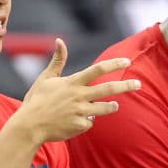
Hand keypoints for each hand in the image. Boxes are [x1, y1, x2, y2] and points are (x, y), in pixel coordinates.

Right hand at [18, 38, 139, 143]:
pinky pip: (90, 123)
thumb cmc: (37, 100)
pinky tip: (75, 121)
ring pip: (105, 108)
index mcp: (72, 82)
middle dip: (126, 86)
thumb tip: (60, 40)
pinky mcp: (80, 126)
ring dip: (112, 106)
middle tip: (139, 84)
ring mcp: (81, 112)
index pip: (98, 69)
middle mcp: (79, 96)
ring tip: (115, 105)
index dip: (114, 64)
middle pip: (109, 89)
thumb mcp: (46, 78)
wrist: (29, 126)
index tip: (127, 61)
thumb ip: (58, 60)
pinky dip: (86, 121)